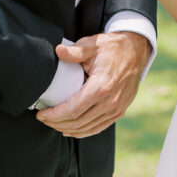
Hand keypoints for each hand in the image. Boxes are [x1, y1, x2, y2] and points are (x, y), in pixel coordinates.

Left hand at [35, 32, 150, 136]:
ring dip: (68, 129)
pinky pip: (99, 127)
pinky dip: (84, 131)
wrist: (136, 51)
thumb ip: (75, 51)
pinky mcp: (120, 111)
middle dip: (57, 123)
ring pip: (88, 128)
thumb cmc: (112, 47)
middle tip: (43, 119)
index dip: (54, 115)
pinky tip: (72, 130)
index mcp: (101, 87)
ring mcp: (116, 109)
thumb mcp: (92, 44)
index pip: (72, 110)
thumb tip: (57, 51)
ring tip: (54, 124)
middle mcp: (110, 102)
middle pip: (78, 122)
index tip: (41, 115)